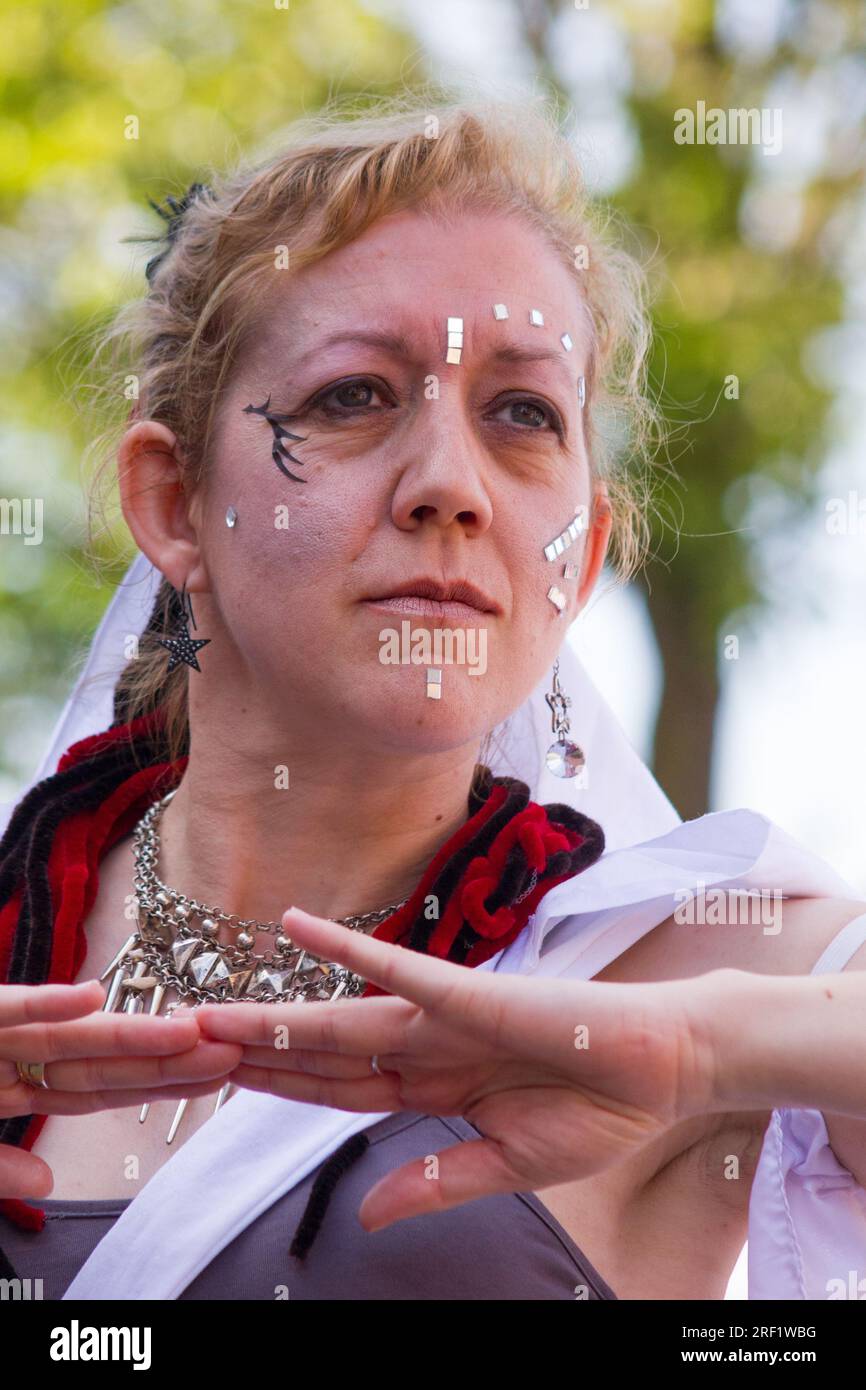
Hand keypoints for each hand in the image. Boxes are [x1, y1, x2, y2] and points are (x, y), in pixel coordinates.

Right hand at [0, 979, 241, 1198]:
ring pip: (73, 1036)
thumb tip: (47, 1183)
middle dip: (167, 1060)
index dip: (156, 1085)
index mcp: (21, 1088)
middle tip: (228, 1052)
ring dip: (129, 1032)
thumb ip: (2, 1168)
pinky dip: (48, 1004)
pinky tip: (91, 996)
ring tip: (188, 1030)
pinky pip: (11, 1010)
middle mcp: (20, 1058)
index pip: (99, 1091)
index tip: (213, 1079)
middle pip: (102, 1062)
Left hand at [194, 907, 717, 1230]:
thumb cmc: (601, 1111)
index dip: (278, 1087)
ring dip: (273, 1015)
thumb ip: (438, 1182)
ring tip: (210, 1014)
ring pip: (341, 1015)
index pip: (337, 1090)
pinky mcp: (468, 991)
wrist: (666, 1068)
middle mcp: (426, 1046)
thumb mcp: (509, 1166)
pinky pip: (395, 967)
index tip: (221, 1083)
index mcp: (434, 1087)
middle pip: (322, 1054)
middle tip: (187, 1045)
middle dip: (255, 1053)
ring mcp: (442, 1016)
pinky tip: (297, 928)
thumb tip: (372, 1216)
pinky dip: (346, 949)